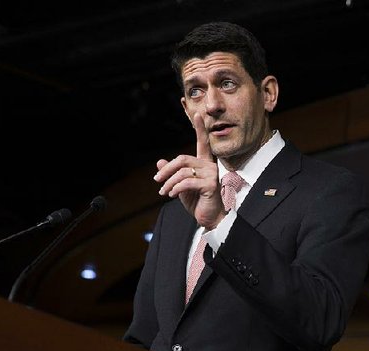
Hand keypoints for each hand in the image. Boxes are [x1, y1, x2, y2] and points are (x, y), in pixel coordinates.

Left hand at [153, 112, 225, 228]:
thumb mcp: (180, 187)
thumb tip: (160, 162)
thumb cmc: (198, 202)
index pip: (202, 143)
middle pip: (182, 159)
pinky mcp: (210, 185)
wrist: (210, 218)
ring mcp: (211, 175)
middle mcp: (209, 166)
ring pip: (182, 172)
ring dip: (169, 183)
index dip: (200, 129)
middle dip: (166, 170)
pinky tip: (172, 195)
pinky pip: (187, 182)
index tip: (197, 114)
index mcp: (204, 164)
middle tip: (157, 180)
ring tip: (164, 192)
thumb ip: (172, 174)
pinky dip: (176, 188)